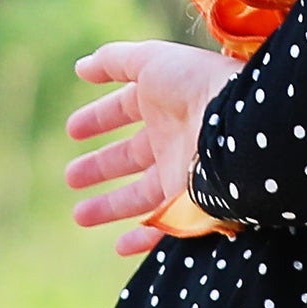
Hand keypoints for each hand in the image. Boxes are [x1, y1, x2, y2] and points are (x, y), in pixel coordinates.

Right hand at [65, 39, 245, 254]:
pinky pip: (164, 228)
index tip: (72, 131)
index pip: (125, 111)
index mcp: (164, 105)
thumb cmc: (196, 87)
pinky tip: (121, 246)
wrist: (236, 127)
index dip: (98, 119)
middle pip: (129, 157)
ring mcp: (181, 176)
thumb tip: (81, 68)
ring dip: (109, 207)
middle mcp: (172, 142)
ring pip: (139, 197)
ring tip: (79, 216)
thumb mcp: (151, 62)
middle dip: (99, 166)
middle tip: (70, 177)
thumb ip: (114, 61)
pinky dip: (143, 239)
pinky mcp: (190, 207)